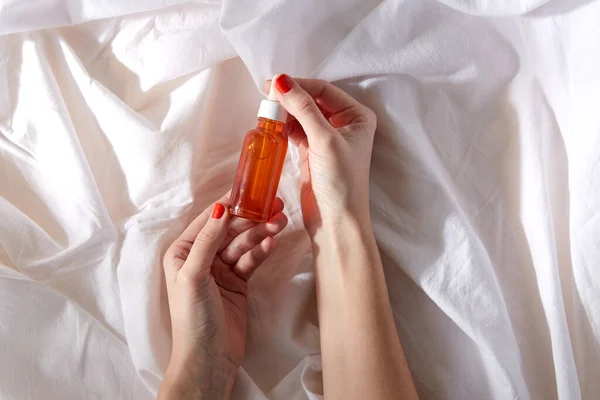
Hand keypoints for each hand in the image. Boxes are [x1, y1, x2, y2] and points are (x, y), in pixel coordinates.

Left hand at [159, 193, 287, 398]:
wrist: (209, 358)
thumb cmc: (192, 317)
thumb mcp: (194, 275)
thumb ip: (207, 240)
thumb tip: (220, 208)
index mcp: (183, 252)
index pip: (209, 221)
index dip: (230, 205)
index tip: (251, 190)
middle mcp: (201, 258)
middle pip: (230, 231)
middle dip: (251, 220)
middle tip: (275, 209)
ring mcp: (221, 271)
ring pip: (243, 245)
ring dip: (260, 234)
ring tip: (280, 224)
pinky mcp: (238, 283)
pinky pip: (251, 261)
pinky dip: (261, 252)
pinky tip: (272, 244)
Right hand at [266, 75, 376, 234]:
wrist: (335, 221)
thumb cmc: (340, 182)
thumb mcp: (324, 140)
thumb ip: (303, 109)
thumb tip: (281, 81)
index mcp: (356, 116)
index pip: (324, 90)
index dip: (299, 85)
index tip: (273, 83)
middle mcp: (344, 124)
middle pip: (311, 100)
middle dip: (290, 98)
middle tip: (265, 96)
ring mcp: (327, 138)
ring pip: (301, 115)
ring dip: (284, 112)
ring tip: (265, 112)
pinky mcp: (312, 151)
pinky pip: (295, 130)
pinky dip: (283, 127)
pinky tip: (271, 125)